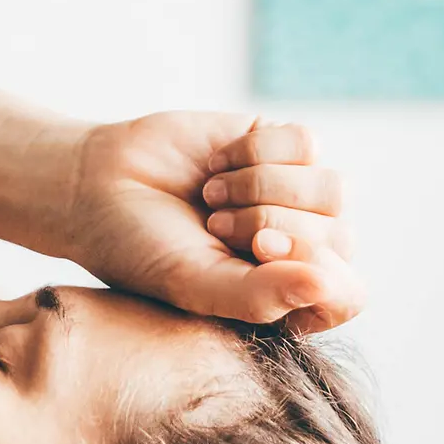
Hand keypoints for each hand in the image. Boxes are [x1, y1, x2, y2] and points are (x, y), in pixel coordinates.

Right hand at [66, 113, 362, 332]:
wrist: (97, 184)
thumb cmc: (140, 250)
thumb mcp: (194, 285)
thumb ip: (260, 297)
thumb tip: (328, 286)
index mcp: (283, 299)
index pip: (345, 295)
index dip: (311, 270)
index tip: (256, 250)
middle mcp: (299, 251)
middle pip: (340, 237)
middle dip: (270, 224)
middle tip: (213, 225)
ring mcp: (295, 198)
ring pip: (332, 189)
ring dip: (261, 188)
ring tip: (212, 197)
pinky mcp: (281, 147)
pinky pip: (306, 143)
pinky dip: (255, 151)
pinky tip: (217, 164)